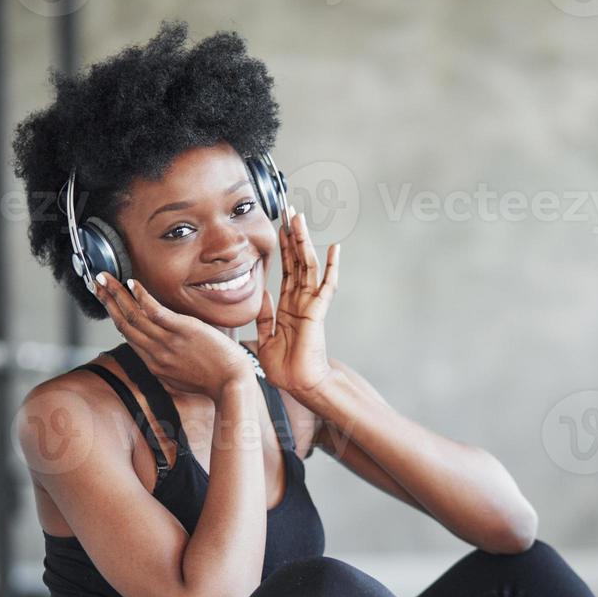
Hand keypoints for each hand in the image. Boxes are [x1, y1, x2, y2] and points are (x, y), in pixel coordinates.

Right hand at [93, 272, 252, 400]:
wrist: (232, 385)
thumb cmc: (214, 381)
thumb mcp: (181, 379)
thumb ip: (167, 365)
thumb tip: (160, 354)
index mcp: (154, 364)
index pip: (128, 335)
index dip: (114, 315)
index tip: (106, 301)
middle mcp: (155, 353)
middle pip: (123, 323)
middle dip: (107, 300)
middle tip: (96, 283)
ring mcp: (168, 342)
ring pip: (133, 315)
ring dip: (116, 294)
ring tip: (105, 278)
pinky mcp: (183, 331)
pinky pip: (155, 312)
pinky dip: (141, 297)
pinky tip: (132, 283)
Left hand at [255, 207, 339, 400]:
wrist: (298, 385)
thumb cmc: (284, 369)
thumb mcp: (264, 339)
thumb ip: (263, 316)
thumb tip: (262, 293)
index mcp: (288, 306)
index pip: (286, 270)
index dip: (283, 248)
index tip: (279, 226)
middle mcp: (300, 301)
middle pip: (297, 261)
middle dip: (293, 236)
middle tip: (290, 211)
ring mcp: (311, 305)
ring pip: (307, 266)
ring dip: (304, 242)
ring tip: (299, 218)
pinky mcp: (317, 311)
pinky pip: (326, 285)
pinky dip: (331, 267)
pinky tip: (334, 248)